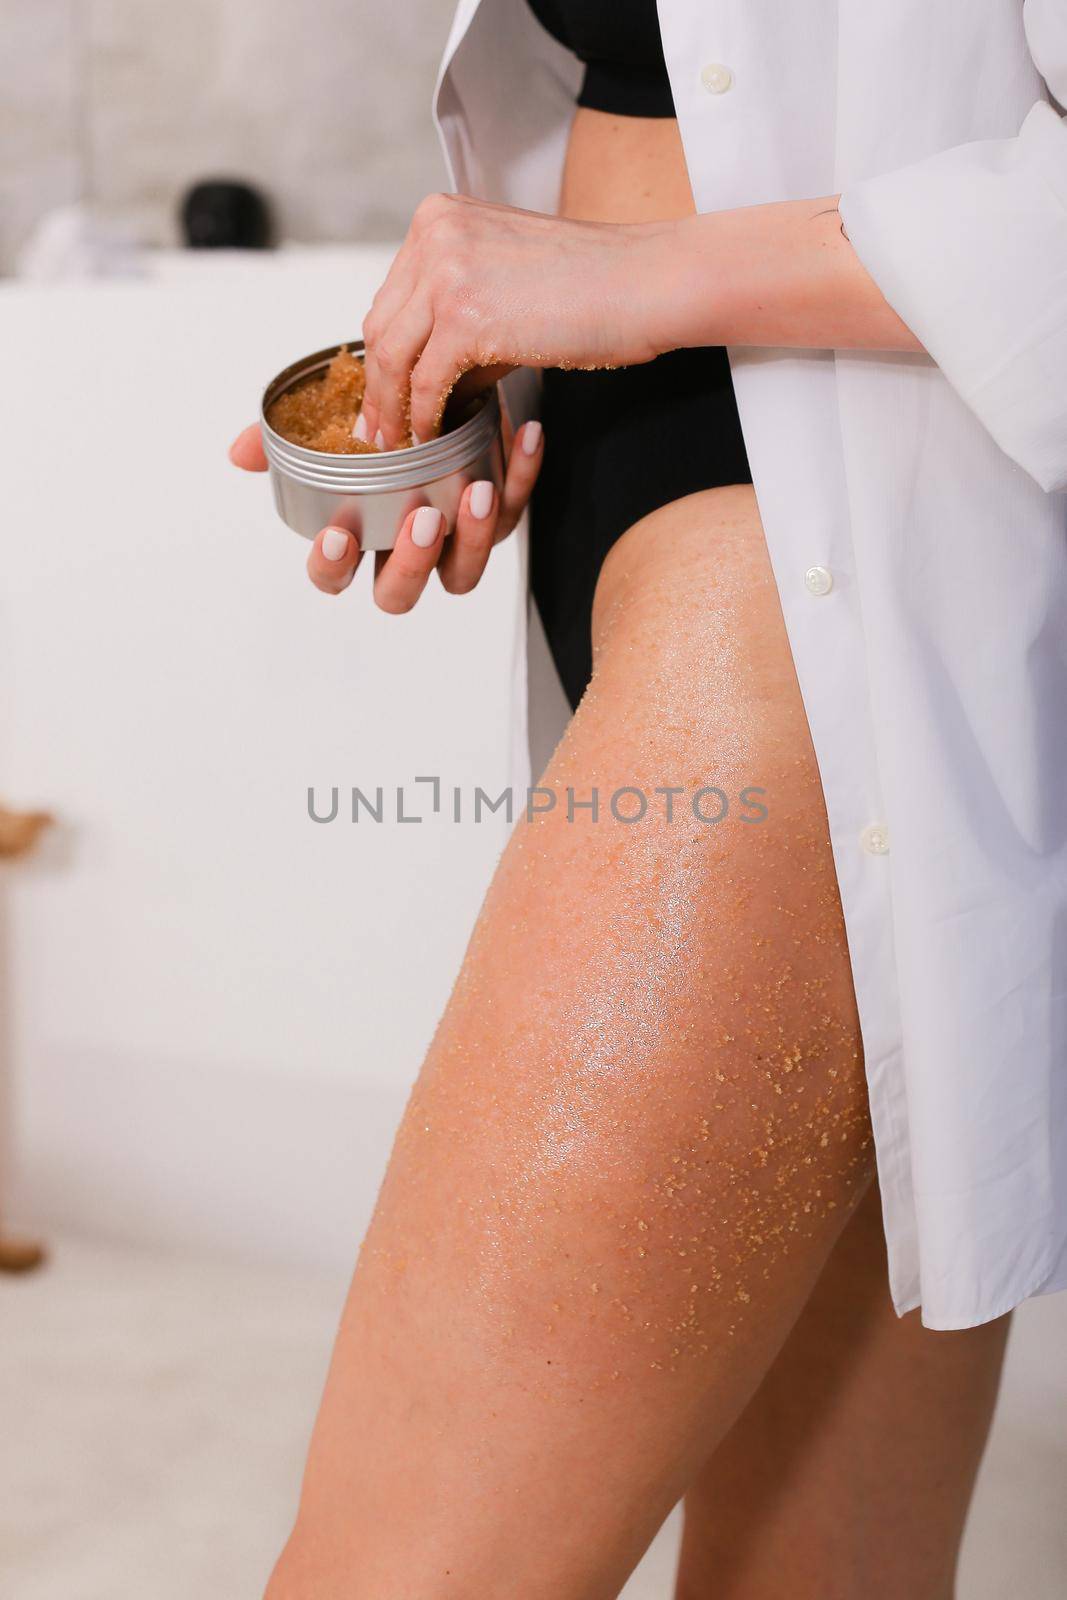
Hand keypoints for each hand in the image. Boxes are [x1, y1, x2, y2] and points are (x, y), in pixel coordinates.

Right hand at [228, 411, 543, 611]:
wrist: (434, 389)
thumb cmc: (376, 424)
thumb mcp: (329, 424)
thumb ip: (285, 440)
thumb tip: (241, 450)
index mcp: (357, 539)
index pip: (333, 576)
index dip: (332, 567)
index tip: (336, 535)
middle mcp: (403, 552)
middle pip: (399, 593)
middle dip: (410, 563)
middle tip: (422, 518)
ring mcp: (452, 542)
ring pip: (462, 572)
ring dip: (472, 537)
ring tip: (476, 490)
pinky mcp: (496, 515)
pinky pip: (512, 510)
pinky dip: (520, 476)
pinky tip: (523, 436)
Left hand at [360, 192, 675, 446]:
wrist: (643, 282)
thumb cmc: (591, 285)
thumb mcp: (505, 281)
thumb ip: (458, 317)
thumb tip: (424, 385)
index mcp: (439, 217)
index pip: (391, 297)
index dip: (384, 354)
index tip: (384, 393)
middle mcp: (434, 235)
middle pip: (381, 326)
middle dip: (379, 386)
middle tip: (380, 428)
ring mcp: (446, 273)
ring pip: (392, 356)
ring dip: (393, 408)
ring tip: (401, 442)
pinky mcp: (465, 317)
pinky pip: (426, 382)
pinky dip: (425, 417)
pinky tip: (434, 437)